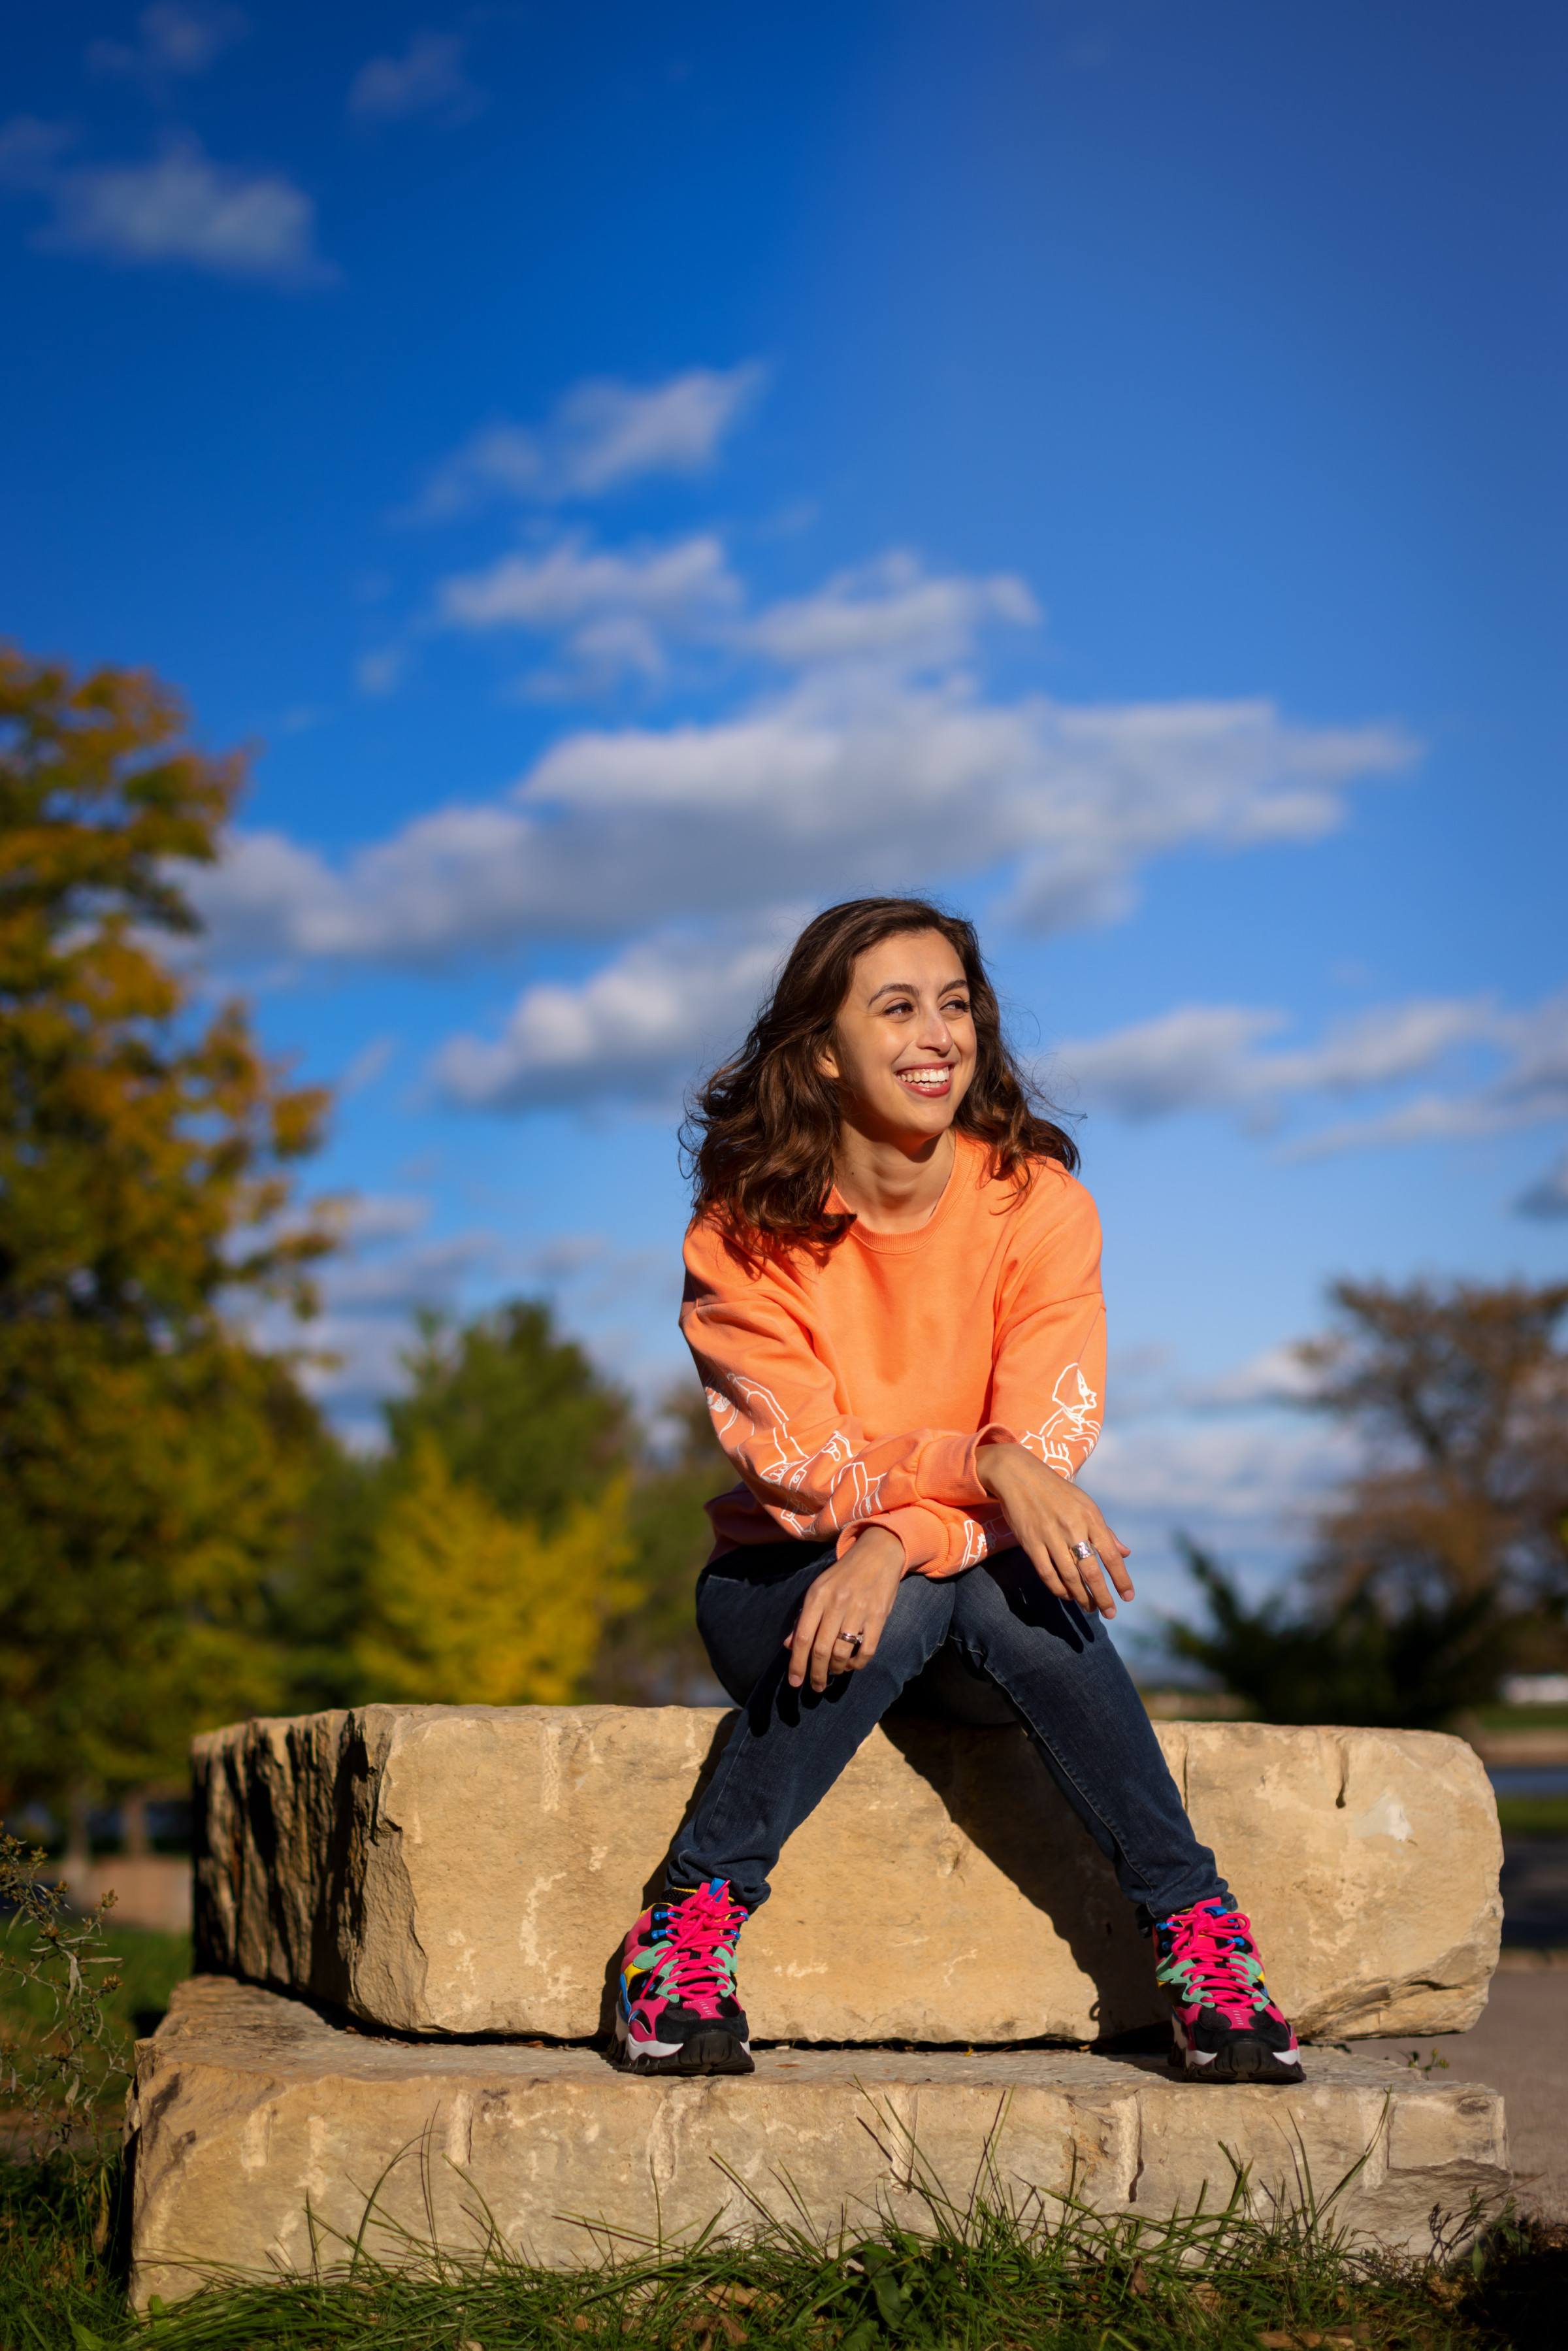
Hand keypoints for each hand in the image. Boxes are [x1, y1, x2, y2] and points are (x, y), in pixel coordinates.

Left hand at [784, 1526, 905, 1693]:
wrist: (877, 1553)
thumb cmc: (843, 1575)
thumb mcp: (818, 1589)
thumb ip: (803, 1617)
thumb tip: (789, 1646)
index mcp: (817, 1596)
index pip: (802, 1637)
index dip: (796, 1664)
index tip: (794, 1682)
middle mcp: (836, 1603)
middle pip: (820, 1650)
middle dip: (816, 1674)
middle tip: (815, 1687)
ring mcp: (859, 1610)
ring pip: (842, 1652)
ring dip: (836, 1670)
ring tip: (834, 1672)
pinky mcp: (879, 1616)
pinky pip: (867, 1650)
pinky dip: (857, 1664)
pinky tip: (852, 1665)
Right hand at [975, 1443, 1132, 1619]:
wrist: (1019, 1475)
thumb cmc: (1057, 1492)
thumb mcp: (1085, 1505)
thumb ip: (1105, 1531)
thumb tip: (1126, 1553)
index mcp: (1090, 1517)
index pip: (1110, 1554)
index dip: (1121, 1578)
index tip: (1128, 1597)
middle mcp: (1073, 1527)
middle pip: (1091, 1571)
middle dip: (1103, 1596)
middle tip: (1109, 1613)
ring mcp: (1050, 1535)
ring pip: (1069, 1576)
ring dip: (1081, 1596)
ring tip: (1090, 1607)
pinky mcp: (1030, 1542)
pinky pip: (1047, 1573)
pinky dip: (1058, 1588)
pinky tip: (1066, 1595)